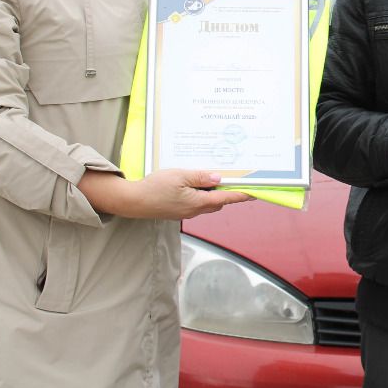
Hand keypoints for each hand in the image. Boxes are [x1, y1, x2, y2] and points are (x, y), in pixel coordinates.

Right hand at [79, 168, 252, 219]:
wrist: (133, 202)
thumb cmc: (155, 188)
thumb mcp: (180, 176)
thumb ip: (200, 177)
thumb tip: (218, 178)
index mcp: (198, 202)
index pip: (226, 198)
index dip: (241, 195)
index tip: (255, 192)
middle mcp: (195, 210)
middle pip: (218, 201)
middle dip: (227, 192)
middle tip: (232, 179)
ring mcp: (186, 212)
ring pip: (207, 202)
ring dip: (212, 193)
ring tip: (211, 177)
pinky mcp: (178, 211)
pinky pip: (195, 202)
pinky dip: (200, 194)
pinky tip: (193, 184)